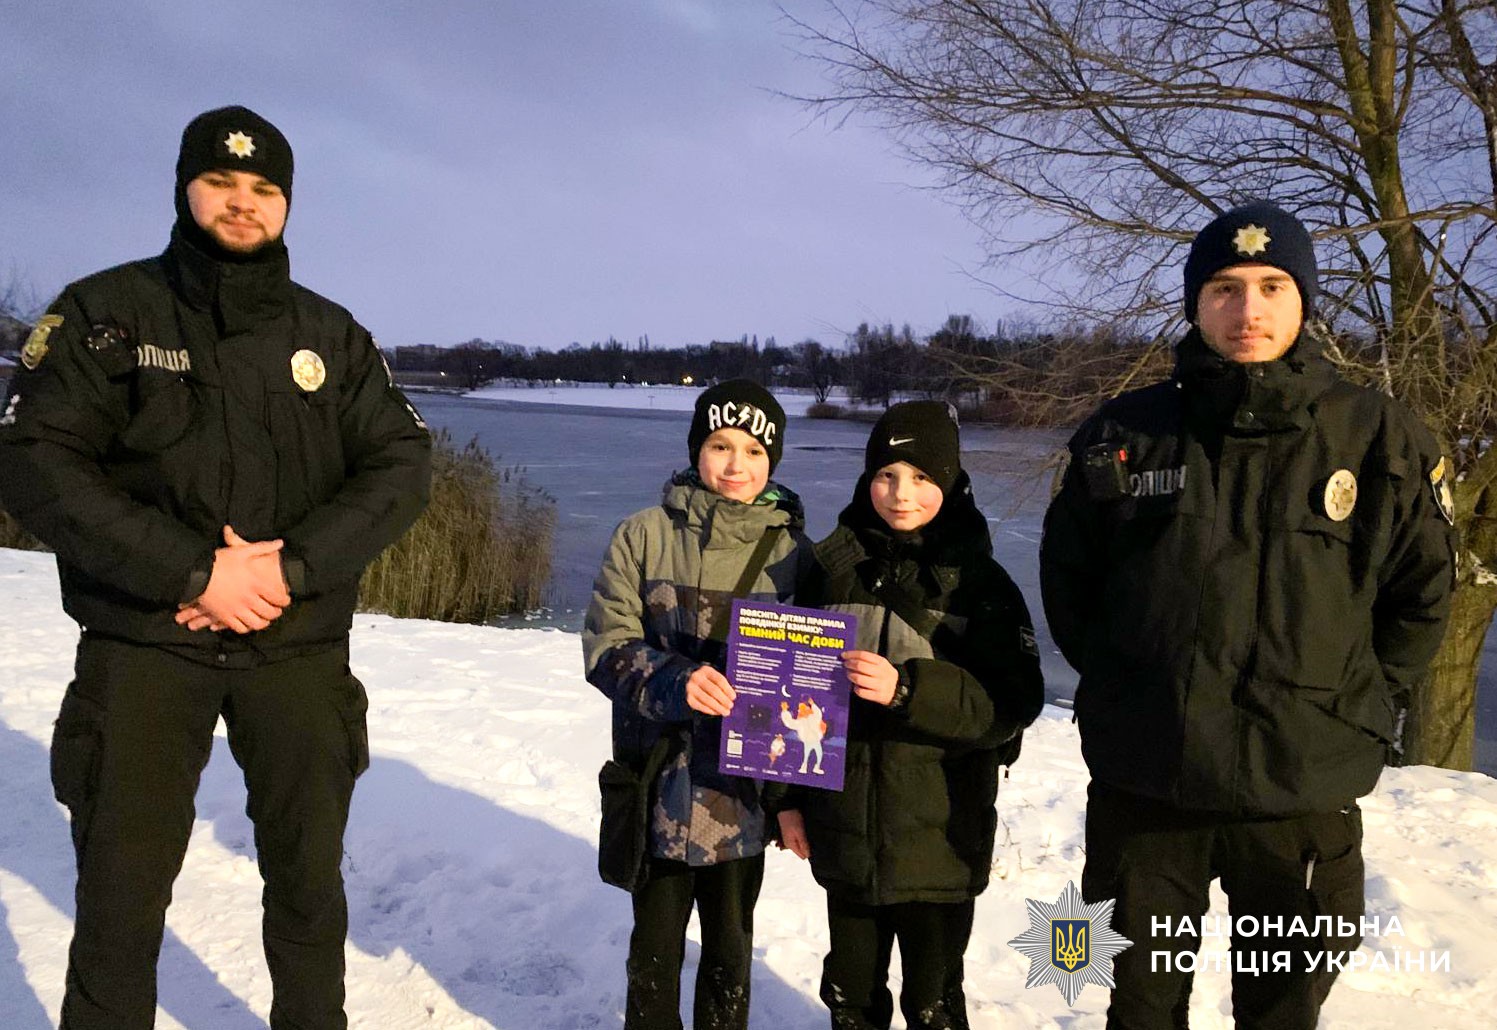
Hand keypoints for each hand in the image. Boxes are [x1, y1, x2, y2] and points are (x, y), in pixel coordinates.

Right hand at [176, 525, 290, 633]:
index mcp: (256, 584)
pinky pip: (240, 628)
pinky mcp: (225, 617)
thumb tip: (280, 543)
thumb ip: (263, 547)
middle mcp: (249, 599)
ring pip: (257, 624)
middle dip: (276, 613)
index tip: (286, 600)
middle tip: (276, 611)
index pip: (278, 598)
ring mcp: (237, 610)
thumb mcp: (242, 551)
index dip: (285, 601)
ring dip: (263, 623)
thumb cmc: (219, 561)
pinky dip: (246, 628)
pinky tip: (247, 624)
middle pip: (270, 613)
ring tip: (264, 619)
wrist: (195, 574)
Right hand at [685, 665, 735, 716]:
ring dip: (718, 707)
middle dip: (724, 700)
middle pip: (713, 690)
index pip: (719, 680)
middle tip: (730, 705)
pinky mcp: (689, 698)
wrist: (688, 681)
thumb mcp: (713, 677)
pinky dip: (710, 710)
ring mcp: (691, 688)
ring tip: (725, 711)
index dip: (727, 689)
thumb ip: (722, 684)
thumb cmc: (706, 680)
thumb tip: (731, 697)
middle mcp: (697, 678)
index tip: (733, 697)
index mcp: (706, 670)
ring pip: (707, 700)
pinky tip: (716, 712)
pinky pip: (701, 706)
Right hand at [777, 810, 810, 859]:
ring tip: (808, 833)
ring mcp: (790, 839)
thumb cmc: (792, 818)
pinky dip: (804, 837)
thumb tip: (808, 856)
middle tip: (810, 837)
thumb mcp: (799, 832)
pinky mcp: (792, 834)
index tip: (813, 844)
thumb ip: (803, 844)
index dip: (809, 851)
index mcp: (791, 845)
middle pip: (802, 851)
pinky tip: (805, 832)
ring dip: (806, 841)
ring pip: (801, 846)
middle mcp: (789, 844)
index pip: (802, 856)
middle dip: (808, 846)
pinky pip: (800, 840)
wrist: (787, 808)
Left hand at [843, 650, 897, 705]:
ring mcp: (881, 685)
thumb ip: (868, 661)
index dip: (852, 654)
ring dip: (851, 676)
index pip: (864, 655)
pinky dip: (856, 689)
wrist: (898, 691)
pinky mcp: (878, 696)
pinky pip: (862, 692)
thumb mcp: (881, 665)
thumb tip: (849, 657)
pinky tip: (856, 686)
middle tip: (845, 665)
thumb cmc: (885, 676)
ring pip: (859, 679)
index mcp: (882, 663)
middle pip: (861, 666)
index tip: (844, 655)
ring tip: (849, 675)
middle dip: (850, 664)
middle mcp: (882, 673)